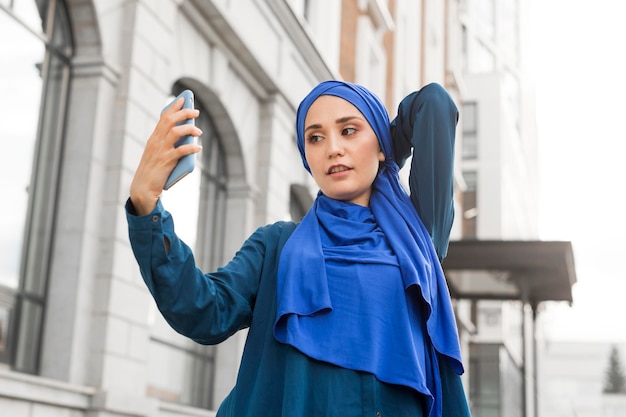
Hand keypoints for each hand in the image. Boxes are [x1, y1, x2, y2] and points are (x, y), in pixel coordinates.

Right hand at [130, 96, 202, 214]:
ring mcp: (160, 151)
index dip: (174, 107)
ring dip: (189, 129)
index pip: (163, 117)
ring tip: (199, 131)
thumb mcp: (159, 154)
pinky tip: (198, 148)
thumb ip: (170, 144)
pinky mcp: (166, 162)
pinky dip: (191, 148)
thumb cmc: (153, 171)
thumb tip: (189, 138)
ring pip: (176, 132)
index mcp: (154, 138)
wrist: (143, 188)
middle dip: (184, 113)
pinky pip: (181, 151)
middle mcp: (156, 141)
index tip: (183, 99)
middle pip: (170, 120)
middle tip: (196, 112)